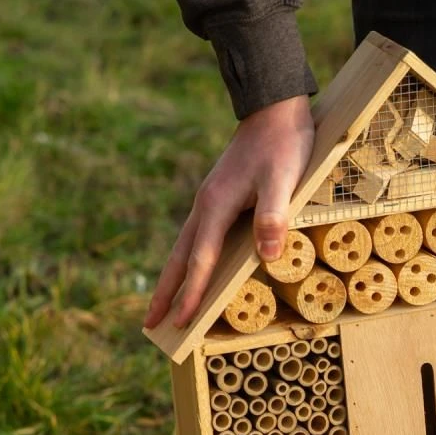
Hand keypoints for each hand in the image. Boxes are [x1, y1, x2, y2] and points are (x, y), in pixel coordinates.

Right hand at [144, 95, 315, 328]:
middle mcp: (206, 207)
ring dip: (173, 279)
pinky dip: (189, 262)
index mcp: (217, 206)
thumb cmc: (283, 146)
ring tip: (163, 306)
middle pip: (180, 259)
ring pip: (185, 249)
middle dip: (165, 293)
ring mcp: (210, 203)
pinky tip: (193, 272)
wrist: (274, 110)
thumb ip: (274, 215)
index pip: (202, 261)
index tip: (181, 322)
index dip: (193, 294)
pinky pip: (197, 239)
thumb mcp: (285, 180)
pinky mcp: (219, 200)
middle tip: (150, 324)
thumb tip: (266, 256)